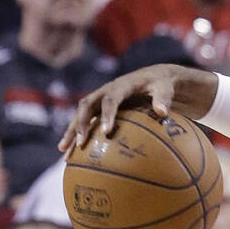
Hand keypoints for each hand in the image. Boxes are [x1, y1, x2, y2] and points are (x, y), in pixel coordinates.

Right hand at [57, 64, 217, 154]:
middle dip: (81, 124)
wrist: (156, 76)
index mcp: (122, 85)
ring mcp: (101, 99)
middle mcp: (106, 90)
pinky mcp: (100, 107)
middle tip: (80, 144)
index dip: (107, 115)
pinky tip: (73, 152)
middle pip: (87, 106)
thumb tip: (162, 112)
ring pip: (81, 114)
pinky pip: (86, 120)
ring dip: (72, 131)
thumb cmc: (163, 83)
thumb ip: (163, 98)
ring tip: (64, 151)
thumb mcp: (166, 87)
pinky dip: (79, 134)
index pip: (111, 99)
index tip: (105, 132)